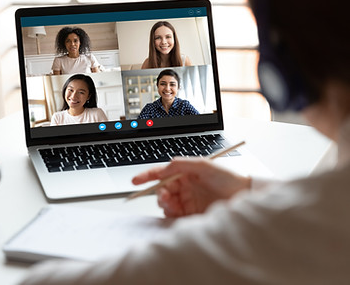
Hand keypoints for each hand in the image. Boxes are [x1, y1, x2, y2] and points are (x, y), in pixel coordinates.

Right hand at [132, 157, 251, 217]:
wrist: (244, 197)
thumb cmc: (228, 179)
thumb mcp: (204, 165)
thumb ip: (181, 164)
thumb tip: (164, 167)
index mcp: (185, 173)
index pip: (161, 174)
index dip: (147, 176)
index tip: (135, 181)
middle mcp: (184, 187)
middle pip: (161, 190)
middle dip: (159, 193)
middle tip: (165, 196)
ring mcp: (187, 202)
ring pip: (165, 204)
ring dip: (165, 204)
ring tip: (173, 204)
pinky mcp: (191, 215)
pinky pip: (174, 216)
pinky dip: (171, 215)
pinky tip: (178, 212)